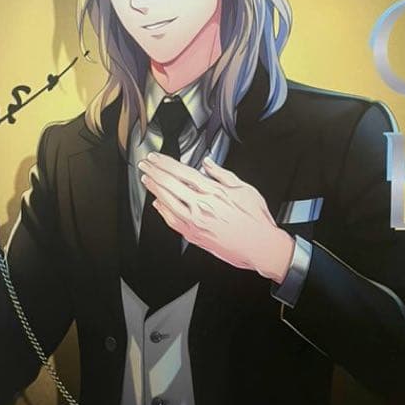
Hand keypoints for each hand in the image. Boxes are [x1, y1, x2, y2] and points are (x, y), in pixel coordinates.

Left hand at [139, 153, 294, 283]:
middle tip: (145, 164)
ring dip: (154, 189)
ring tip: (147, 179)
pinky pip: (172, 221)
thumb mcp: (244, 189)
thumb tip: (208, 164)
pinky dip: (162, 211)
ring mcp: (195, 223)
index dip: (165, 163)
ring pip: (167, 202)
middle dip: (154, 172)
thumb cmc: (255, 220)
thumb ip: (223, 175)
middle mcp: (201, 207)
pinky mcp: (195, 236)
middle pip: (170, 185)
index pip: (182, 173)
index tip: (155, 157)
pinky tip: (158, 204)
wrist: (260, 247)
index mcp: (213, 192)